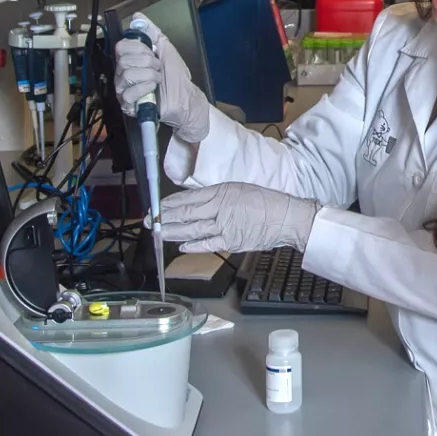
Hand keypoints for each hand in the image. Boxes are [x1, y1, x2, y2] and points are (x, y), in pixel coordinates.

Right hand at [115, 15, 214, 142]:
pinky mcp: (128, 104)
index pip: (121, 47)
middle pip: (124, 61)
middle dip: (147, 62)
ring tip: (158, 79)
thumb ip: (151, 32)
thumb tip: (137, 16)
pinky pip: (128, 93)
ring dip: (148, 75)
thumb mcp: (165, 48)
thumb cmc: (175, 74)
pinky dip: (145, 88)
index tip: (153, 53)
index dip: (138, 48)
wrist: (185, 96)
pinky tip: (153, 88)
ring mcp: (123, 89)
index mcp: (129, 60)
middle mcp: (122, 73)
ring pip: (127, 75)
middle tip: (158, 68)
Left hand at [162, 183, 318, 254]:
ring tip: (160, 233)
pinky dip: (194, 245)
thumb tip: (196, 203)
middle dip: (166, 218)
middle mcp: (220, 208)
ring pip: (193, 229)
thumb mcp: (238, 189)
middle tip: (151, 221)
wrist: (285, 217)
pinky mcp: (231, 241)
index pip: (189, 198)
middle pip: (187, 213)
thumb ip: (217, 196)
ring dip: (174, 232)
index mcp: (222, 192)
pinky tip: (182, 246)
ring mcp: (225, 226)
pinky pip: (208, 244)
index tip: (158, 206)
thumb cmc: (265, 201)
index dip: (171, 203)